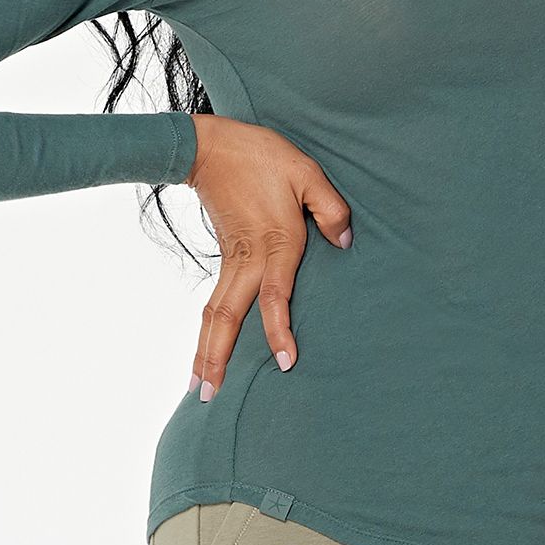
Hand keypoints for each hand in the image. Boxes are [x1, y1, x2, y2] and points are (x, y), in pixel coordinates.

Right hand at [182, 113, 351, 398]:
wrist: (210, 147)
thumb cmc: (262, 157)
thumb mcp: (308, 173)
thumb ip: (331, 209)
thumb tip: (346, 241)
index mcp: (274, 244)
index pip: (275, 298)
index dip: (280, 331)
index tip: (287, 362)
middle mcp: (247, 260)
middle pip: (227, 318)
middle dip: (217, 358)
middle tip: (210, 396)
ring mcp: (230, 261)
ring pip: (213, 315)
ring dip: (205, 351)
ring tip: (198, 387)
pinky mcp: (224, 257)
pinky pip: (215, 303)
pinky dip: (209, 331)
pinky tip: (207, 350)